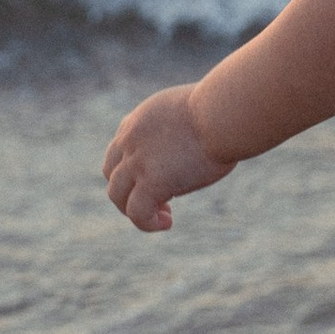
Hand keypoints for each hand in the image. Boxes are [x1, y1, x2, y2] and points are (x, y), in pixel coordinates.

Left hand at [101, 85, 236, 230]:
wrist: (222, 114)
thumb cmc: (222, 110)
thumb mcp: (192, 110)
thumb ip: (184, 125)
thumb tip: (202, 138)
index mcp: (140, 120)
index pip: (120, 148)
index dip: (134, 167)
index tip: (160, 175)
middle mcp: (131, 140)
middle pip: (112, 173)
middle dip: (129, 189)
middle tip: (160, 199)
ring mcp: (137, 162)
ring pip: (117, 195)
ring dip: (134, 209)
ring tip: (164, 216)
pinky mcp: (151, 182)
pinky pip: (137, 212)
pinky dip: (147, 223)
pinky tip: (167, 223)